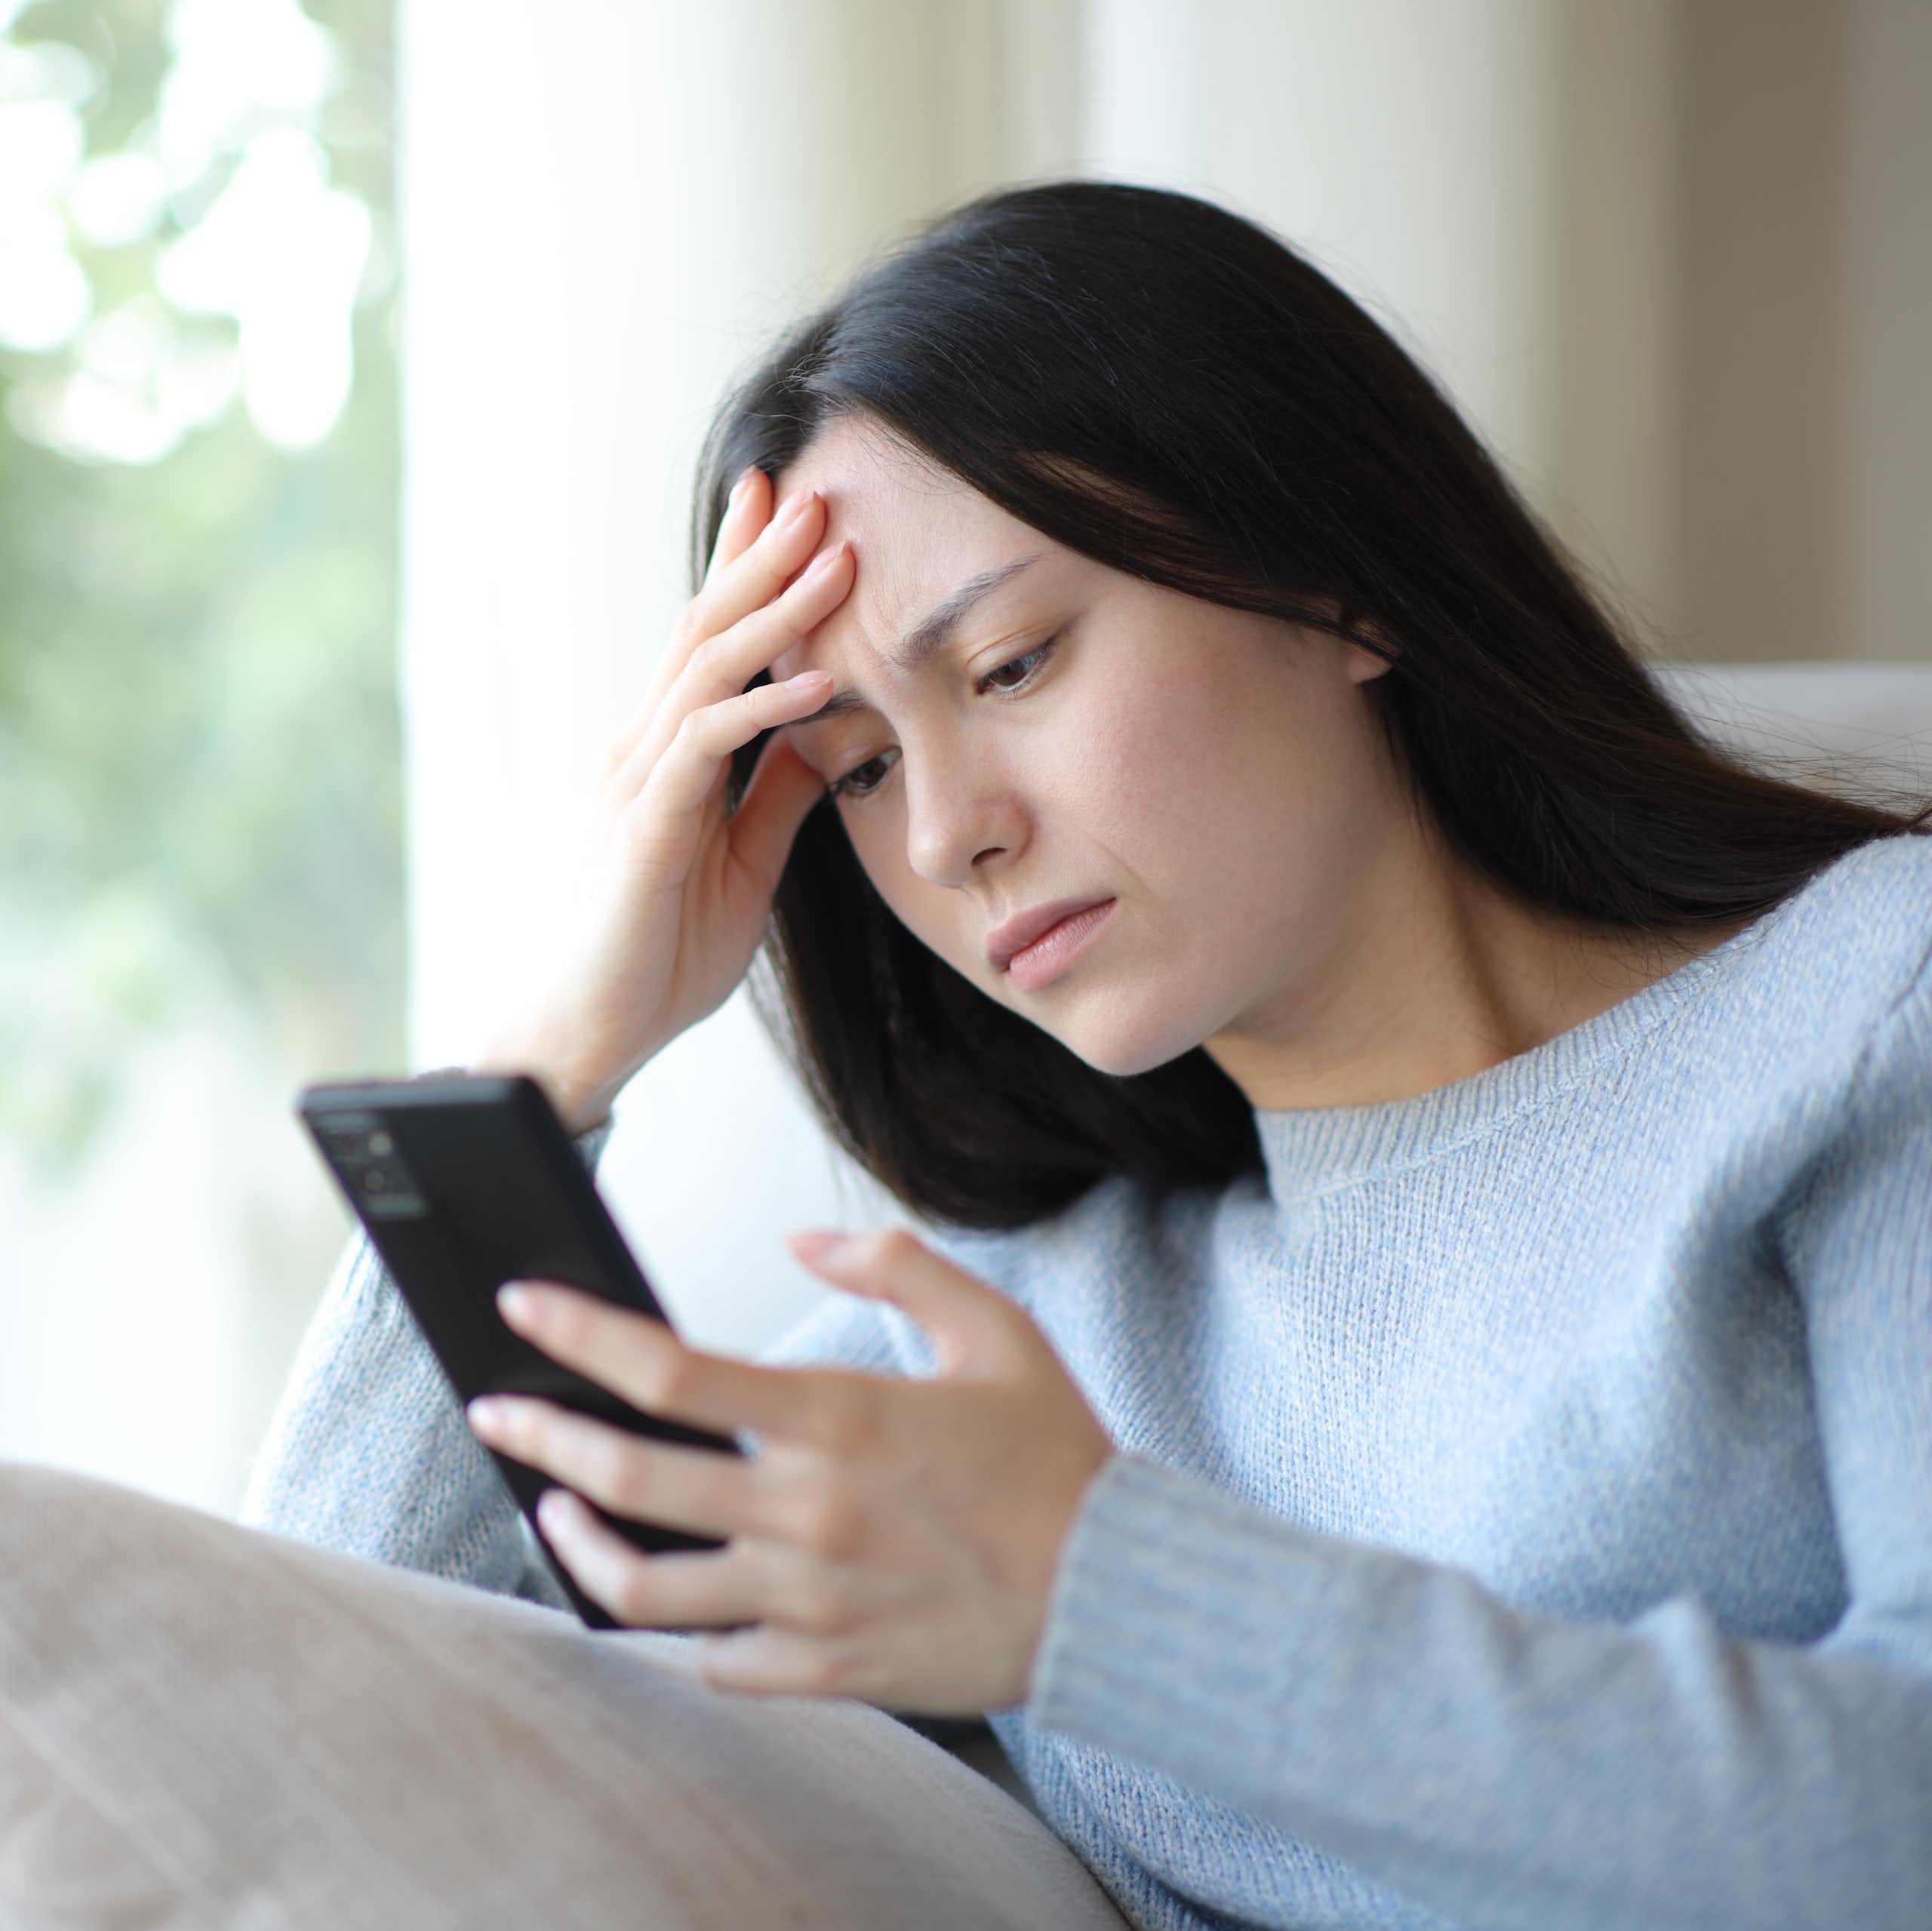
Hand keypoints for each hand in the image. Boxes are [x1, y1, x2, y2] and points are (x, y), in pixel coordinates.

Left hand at [463, 1227, 1117, 1715]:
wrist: (1113, 1593)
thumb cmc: (1053, 1457)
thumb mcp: (995, 1328)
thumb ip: (895, 1265)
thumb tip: (801, 1243)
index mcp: (841, 1418)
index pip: (671, 1371)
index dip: (581, 1333)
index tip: (524, 1309)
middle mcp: (809, 1512)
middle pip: (630, 1480)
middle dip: (543, 1437)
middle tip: (498, 1410)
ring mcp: (810, 1602)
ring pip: (644, 1589)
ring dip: (577, 1547)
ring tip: (549, 1509)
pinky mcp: (826, 1670)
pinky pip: (711, 1661)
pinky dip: (672, 1628)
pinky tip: (658, 1592)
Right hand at [471, 469, 855, 1133]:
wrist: (590, 1032)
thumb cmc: (657, 951)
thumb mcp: (744, 860)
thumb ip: (776, 794)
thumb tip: (825, 734)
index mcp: (667, 753)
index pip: (711, 642)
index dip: (747, 571)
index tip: (794, 510)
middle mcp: (644, 748)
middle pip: (704, 628)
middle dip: (761, 557)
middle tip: (816, 489)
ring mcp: (637, 781)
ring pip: (707, 669)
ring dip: (776, 610)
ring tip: (838, 556)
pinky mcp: (644, 827)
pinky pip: (707, 748)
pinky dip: (766, 708)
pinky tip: (822, 680)